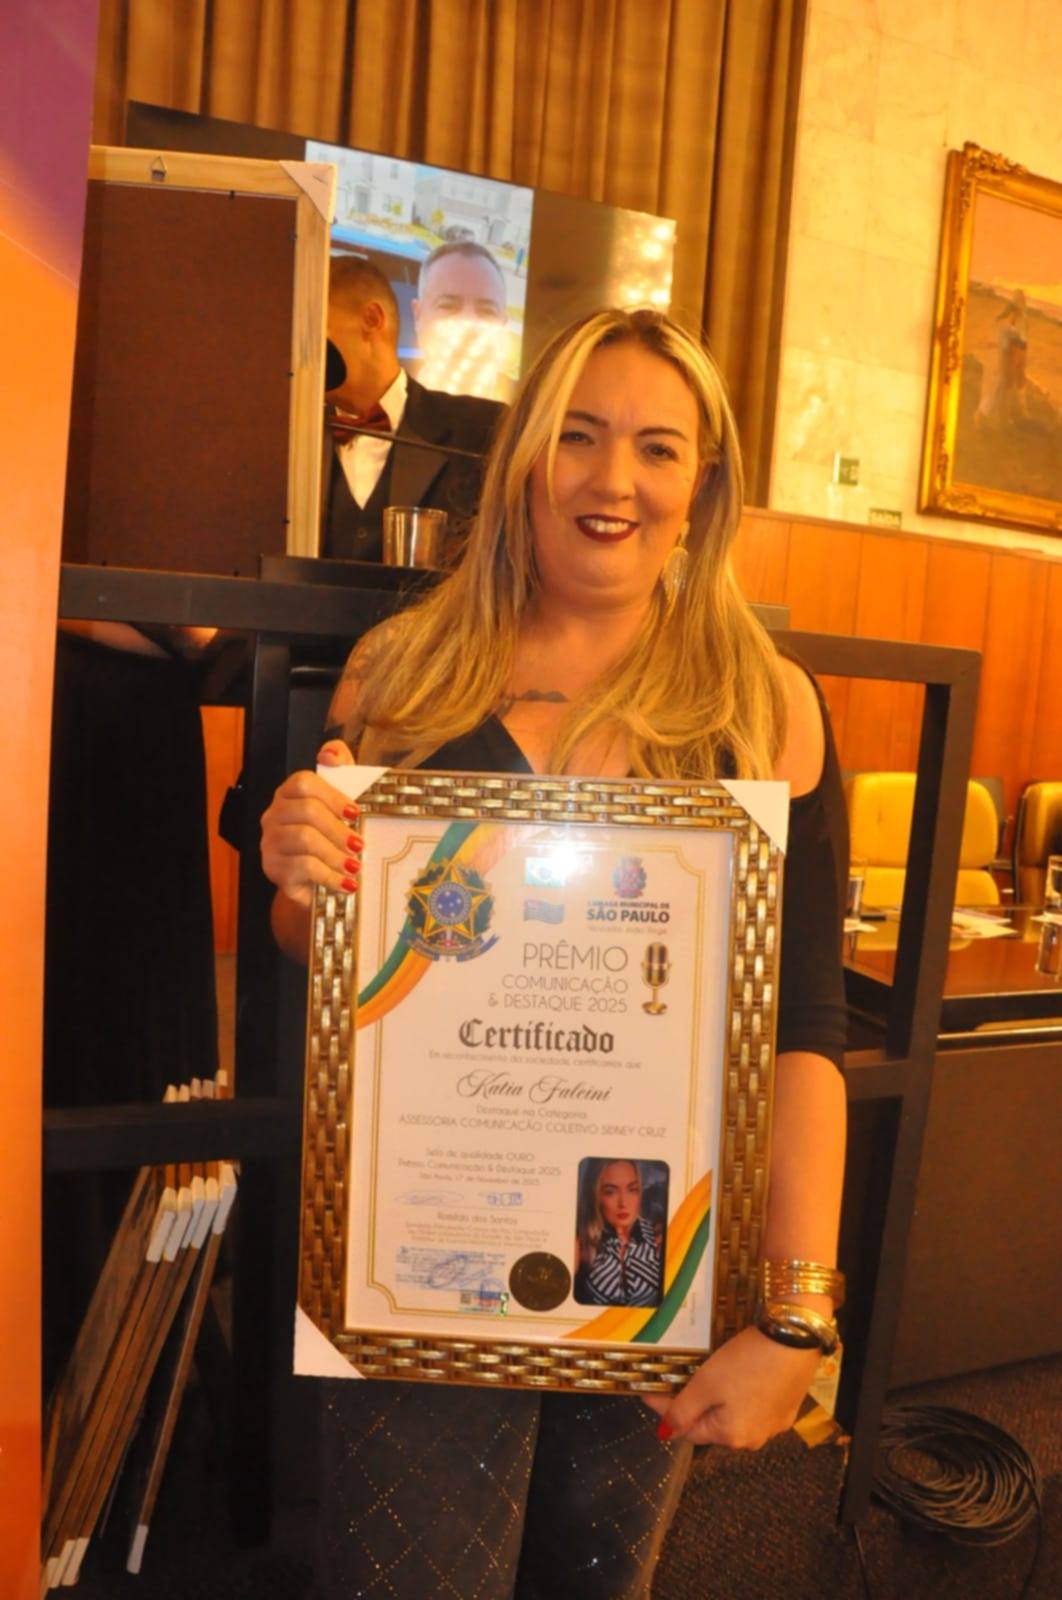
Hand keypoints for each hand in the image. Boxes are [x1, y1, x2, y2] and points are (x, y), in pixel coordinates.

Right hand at [260, 740, 360, 908]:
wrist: (313, 884)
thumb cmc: (329, 839)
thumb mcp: (340, 804)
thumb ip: (340, 770)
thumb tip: (329, 754)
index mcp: (288, 795)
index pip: (302, 782)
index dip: (332, 795)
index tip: (355, 812)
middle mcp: (273, 815)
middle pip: (306, 811)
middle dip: (338, 829)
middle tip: (359, 845)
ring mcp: (270, 842)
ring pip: (304, 839)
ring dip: (335, 854)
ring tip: (354, 866)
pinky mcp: (272, 868)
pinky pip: (303, 867)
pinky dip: (329, 876)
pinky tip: (345, 884)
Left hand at [642, 1325, 819, 1448]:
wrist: (797, 1339)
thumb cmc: (748, 1362)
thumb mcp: (706, 1383)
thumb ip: (683, 1410)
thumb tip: (665, 1434)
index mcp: (731, 1437)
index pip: (686, 1428)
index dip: (664, 1408)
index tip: (647, 1390)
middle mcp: (754, 1438)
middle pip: (711, 1424)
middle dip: (693, 1404)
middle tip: (677, 1379)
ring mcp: (774, 1424)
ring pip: (733, 1414)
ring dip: (717, 1399)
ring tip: (706, 1375)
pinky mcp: (787, 1407)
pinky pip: (754, 1405)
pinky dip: (741, 1393)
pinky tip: (739, 1374)